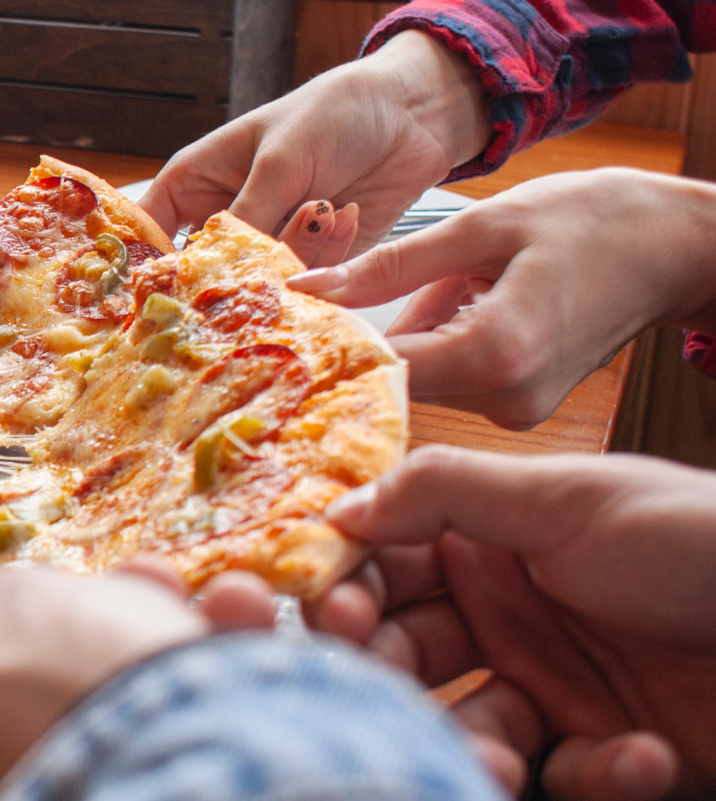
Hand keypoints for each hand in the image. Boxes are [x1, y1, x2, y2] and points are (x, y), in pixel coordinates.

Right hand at [139, 30, 490, 263]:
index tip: (159, 292)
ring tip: (325, 208)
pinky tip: (347, 213)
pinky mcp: (313, 265)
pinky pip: (307, 286)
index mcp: (195, 187)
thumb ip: (246, 220)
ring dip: (296, 256)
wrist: (408, 114)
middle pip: (202, 277)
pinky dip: (330, 257)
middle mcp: (225, 223)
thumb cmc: (331, 114)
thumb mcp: (279, 161)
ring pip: (257, 286)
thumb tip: (220, 275)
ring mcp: (268, 247)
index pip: (148, 237)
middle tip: (258, 269)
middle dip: (229, 280)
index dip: (145, 268)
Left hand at [289, 169, 715, 428]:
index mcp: (495, 355)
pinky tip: (463, 298)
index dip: (330, 345)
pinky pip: (451, 376)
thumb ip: (389, 265)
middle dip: (367, 336)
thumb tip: (305, 290)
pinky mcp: (518, 408)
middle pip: (396, 378)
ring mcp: (515, 411)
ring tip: (440, 282)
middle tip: (349, 295)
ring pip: (421, 376)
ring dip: (409, 332)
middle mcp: (504, 400)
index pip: (379, 370)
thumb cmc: (592, 221)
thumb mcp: (482, 227)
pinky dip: (440, 339)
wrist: (677, 246)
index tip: (290, 324)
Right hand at [312, 446, 715, 800]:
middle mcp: (512, 618)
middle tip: (381, 693)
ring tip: (504, 761)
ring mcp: (557, 690)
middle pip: (403, 658)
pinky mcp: (608, 758)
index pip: (383, 568)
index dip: (345, 589)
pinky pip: (565, 782)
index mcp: (495, 545)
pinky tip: (640, 751)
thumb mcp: (569, 496)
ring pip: (467, 734)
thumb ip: (444, 493)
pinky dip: (599, 776)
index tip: (327, 611)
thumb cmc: (707, 541)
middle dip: (386, 680)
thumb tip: (339, 507)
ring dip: (476, 752)